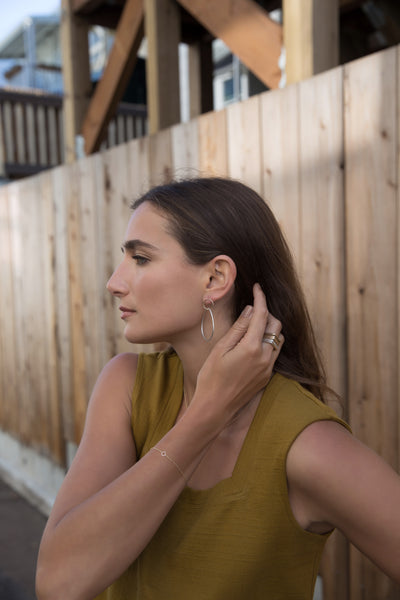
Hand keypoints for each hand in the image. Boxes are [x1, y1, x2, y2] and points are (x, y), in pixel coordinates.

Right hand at [195, 283, 283, 423]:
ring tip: (253, 325)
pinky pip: (274, 353)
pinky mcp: (267, 377)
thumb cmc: (211, 377)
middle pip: (276, 325)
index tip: (258, 288)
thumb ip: (238, 328)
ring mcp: (268, 368)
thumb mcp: (221, 349)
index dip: (261, 298)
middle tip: (252, 308)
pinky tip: (252, 343)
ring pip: (278, 340)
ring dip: (270, 329)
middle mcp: (265, 357)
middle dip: (267, 313)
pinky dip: (267, 343)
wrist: (214, 407)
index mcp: (251, 347)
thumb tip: (251, 310)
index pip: (262, 315)